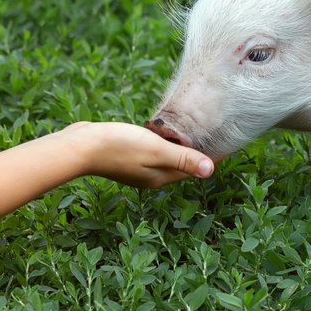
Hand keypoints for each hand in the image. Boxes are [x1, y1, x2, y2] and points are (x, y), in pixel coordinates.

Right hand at [67, 121, 215, 188]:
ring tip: (194, 132)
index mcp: (161, 177)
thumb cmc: (118, 147)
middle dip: (199, 154)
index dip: (212, 156)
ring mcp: (137, 167)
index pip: (194, 168)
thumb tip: (211, 171)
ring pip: (167, 158)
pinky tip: (162, 133)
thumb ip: (182, 159)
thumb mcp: (155, 150)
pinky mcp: (126, 156)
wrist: (81, 146)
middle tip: (216, 136)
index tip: (229, 144)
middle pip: (182, 165)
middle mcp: (151, 176)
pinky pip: (152, 150)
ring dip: (181, 147)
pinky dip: (163, 143)